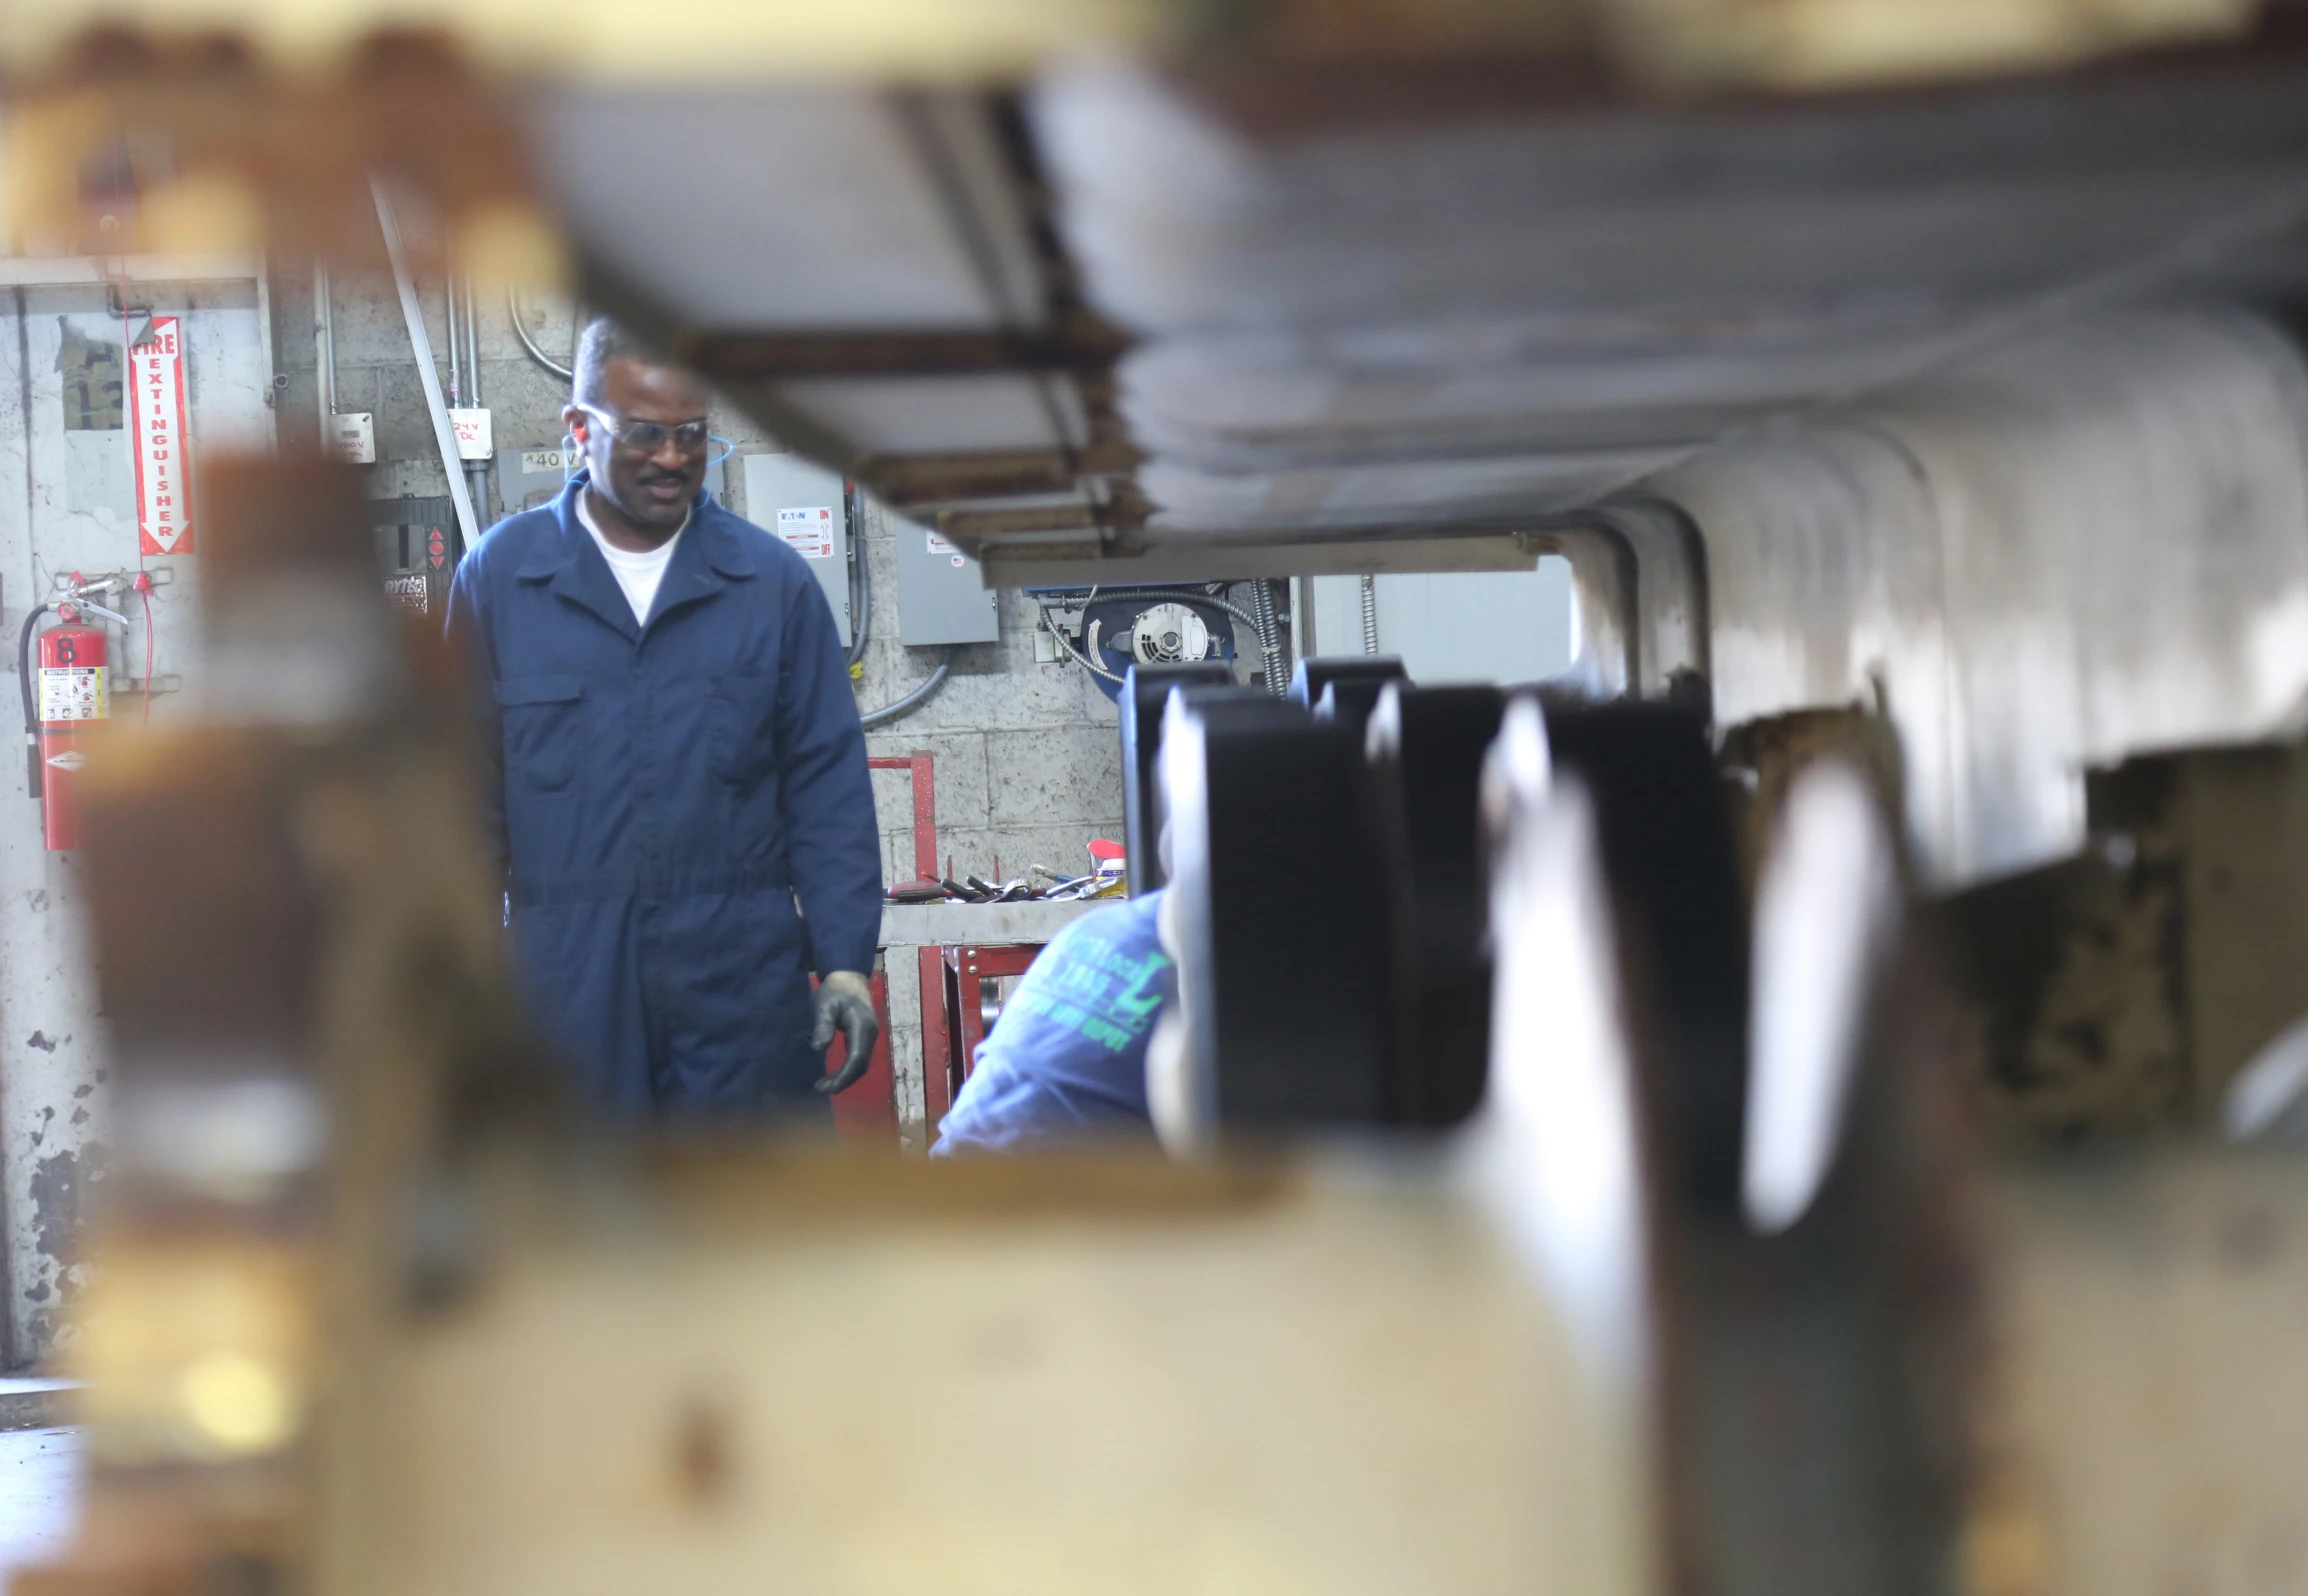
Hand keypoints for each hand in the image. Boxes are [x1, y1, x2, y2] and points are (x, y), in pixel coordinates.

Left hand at [812, 971, 879, 1094]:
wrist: (849, 976)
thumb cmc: (836, 989)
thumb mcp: (825, 1005)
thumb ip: (823, 1026)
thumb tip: (819, 1049)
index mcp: (862, 1027)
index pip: (856, 1058)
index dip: (844, 1076)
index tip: (828, 1088)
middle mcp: (870, 1034)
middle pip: (860, 1065)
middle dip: (843, 1080)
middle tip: (821, 1089)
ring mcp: (869, 1036)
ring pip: (861, 1063)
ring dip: (845, 1077)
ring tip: (824, 1085)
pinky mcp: (864, 1036)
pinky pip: (858, 1057)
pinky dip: (847, 1069)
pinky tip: (833, 1074)